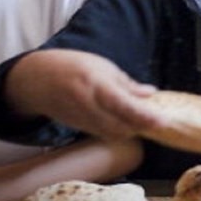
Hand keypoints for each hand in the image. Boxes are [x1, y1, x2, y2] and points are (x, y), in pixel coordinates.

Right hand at [7, 49, 160, 141]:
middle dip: (141, 126)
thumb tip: (150, 94)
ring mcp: (81, 119)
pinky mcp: (77, 127)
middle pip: (121, 126)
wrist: (36, 79)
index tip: (163, 121)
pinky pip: (102, 133)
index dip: (145, 116)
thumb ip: (126, 84)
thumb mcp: (102, 66)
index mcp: (96, 85)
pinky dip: (117, 131)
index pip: (124, 106)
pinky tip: (125, 123)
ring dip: (130, 130)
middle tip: (157, 119)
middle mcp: (88, 105)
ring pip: (112, 133)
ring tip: (143, 121)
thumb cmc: (72, 66)